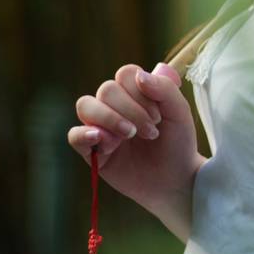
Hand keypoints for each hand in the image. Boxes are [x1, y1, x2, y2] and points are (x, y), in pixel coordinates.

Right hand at [69, 62, 203, 237]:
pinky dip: (84, 134)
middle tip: (151, 132)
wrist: (174, 179)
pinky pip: (74, 135)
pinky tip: (102, 139)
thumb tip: (139, 75)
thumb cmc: (178, 143)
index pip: (125, 74)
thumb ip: (164, 88)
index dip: (140, 91)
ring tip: (129, 136)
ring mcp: (102, 127)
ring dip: (109, 118)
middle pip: (107, 90)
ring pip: (86, 105)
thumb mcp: (179, 112)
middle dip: (130, 110)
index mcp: (136, 92)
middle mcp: (116, 106)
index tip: (158, 116)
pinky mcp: (91, 151)